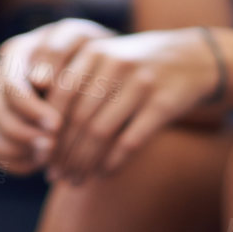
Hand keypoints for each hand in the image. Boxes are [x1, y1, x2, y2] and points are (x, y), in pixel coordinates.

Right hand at [0, 17, 114, 174]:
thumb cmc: (93, 55)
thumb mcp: (83, 46)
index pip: (10, 84)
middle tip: (52, 145)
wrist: (100, 73)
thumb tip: (38, 81)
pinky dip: (12, 160)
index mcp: (19, 51)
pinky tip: (40, 162)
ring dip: (16, 148)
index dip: (30, 108)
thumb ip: (60, 55)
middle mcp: (0, 75)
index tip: (57, 124)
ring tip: (47, 156)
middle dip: (24, 132)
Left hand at [44, 28, 222, 183]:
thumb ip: (75, 82)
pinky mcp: (163, 104)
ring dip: (84, 162)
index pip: (61, 96)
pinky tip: (103, 173)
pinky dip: (113, 162)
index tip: (42, 153)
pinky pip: (131, 140)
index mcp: (95, 52)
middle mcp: (116, 64)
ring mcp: (141, 83)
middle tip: (55, 175)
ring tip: (75, 180)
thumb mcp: (106, 60)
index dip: (48, 128)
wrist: (193, 58)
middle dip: (64, 152)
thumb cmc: (136, 66)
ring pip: (101, 133)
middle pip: (79, 118)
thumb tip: (39, 128)